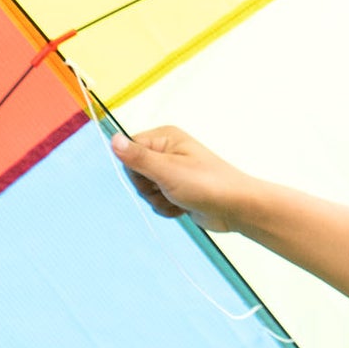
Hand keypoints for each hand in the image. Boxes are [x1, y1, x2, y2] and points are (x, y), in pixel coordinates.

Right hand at [108, 124, 252, 231]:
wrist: (236, 209)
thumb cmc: (207, 185)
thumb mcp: (168, 170)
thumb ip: (138, 157)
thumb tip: (113, 139)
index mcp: (165, 138)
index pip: (129, 150)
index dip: (135, 169)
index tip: (152, 176)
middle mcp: (167, 152)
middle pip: (135, 173)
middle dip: (148, 188)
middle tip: (170, 189)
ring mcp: (172, 172)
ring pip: (145, 191)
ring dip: (159, 201)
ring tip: (180, 199)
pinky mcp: (177, 190)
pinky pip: (157, 201)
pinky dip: (167, 208)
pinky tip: (183, 207)